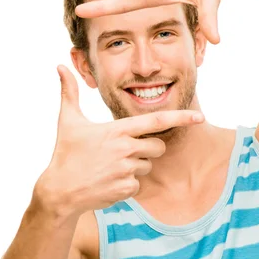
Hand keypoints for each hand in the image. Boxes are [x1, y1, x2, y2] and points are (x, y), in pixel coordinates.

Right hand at [37, 65, 204, 217]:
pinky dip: (127, 184)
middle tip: (125, 151)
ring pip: (147, 166)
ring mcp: (126, 171)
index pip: (156, 121)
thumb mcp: (67, 122)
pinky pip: (138, 184)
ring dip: (135, 167)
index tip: (199, 116)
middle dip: (149, 148)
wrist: (60, 191)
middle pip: (158, 147)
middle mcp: (125, 149)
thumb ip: (69, 93)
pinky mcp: (126, 189)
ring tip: (110, 167)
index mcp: (117, 130)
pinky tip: (109, 181)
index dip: (180, 117)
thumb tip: (60, 66)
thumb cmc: (65, 154)